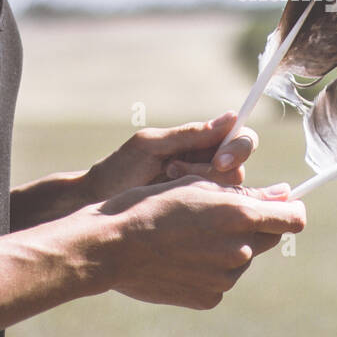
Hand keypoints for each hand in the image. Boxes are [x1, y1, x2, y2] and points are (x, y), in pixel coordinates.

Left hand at [86, 112, 259, 200]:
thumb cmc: (119, 171)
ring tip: (163, 183)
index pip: (240, 138)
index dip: (237, 148)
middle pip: (239, 168)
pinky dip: (197, 208)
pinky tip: (170, 205)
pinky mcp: (197, 219)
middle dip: (210, 171)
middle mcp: (207, 167)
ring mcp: (202, 195)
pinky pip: (215, 215)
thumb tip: (232, 116)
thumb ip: (190, 134)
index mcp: (200, 143)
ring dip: (197, 187)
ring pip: (229, 193)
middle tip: (173, 171)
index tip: (218, 161)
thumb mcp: (151, 146)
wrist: (95, 207)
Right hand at [92, 178, 305, 309]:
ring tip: (187, 238)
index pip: (294, 218)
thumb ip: (248, 194)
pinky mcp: (209, 298)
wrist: (112, 247)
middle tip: (213, 217)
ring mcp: (225, 278)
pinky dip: (208, 270)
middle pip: (266, 238)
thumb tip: (284, 194)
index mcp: (241, 216)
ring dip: (226, 248)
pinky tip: (180, 259)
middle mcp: (240, 250)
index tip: (281, 206)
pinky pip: (220, 280)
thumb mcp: (198, 186)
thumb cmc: (153, 205)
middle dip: (250, 227)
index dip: (290, 210)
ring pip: (241, 259)